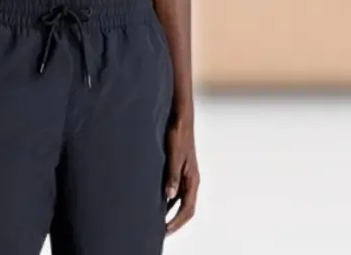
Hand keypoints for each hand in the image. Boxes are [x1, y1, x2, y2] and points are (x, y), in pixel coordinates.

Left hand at [163, 114, 198, 234]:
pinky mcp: (180, 169)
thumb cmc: (178, 134)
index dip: (176, 222)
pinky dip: (168, 200)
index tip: (165, 230)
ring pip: (181, 200)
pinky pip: (176, 191)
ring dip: (171, 212)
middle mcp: (192, 180)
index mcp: (193, 179)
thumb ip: (172, 176)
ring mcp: (186, 175)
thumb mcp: (174, 156)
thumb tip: (169, 195)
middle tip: (161, 231)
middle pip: (186, 208)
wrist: (180, 118)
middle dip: (175, 222)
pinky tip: (157, 201)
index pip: (188, 209)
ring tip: (158, 220)